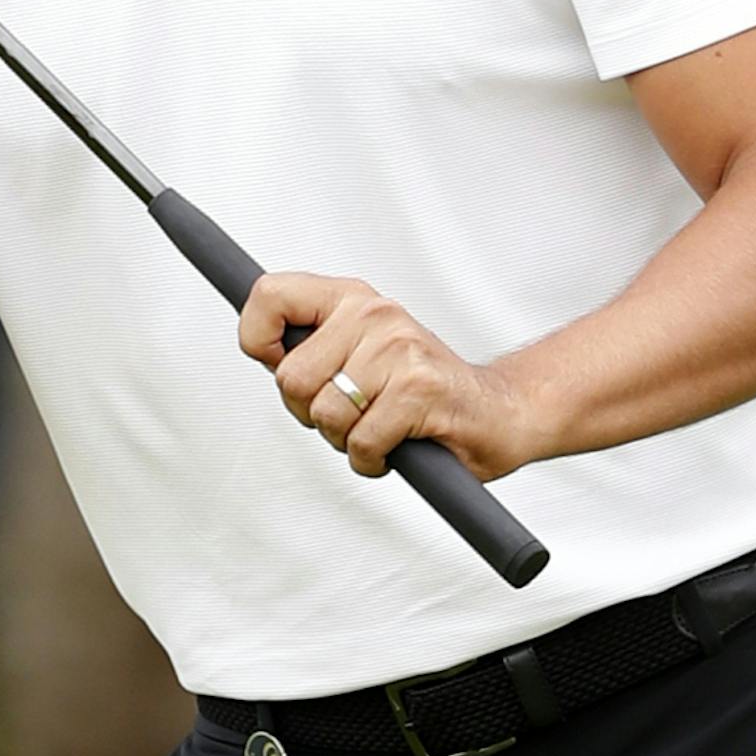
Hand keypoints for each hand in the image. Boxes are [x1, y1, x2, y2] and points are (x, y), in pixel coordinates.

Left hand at [238, 274, 531, 482]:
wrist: (497, 411)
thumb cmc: (419, 388)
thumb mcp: (358, 349)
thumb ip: (311, 346)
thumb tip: (261, 349)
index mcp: (351, 298)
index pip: (270, 295)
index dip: (257, 339)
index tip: (276, 364)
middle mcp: (373, 314)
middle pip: (290, 379)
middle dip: (309, 413)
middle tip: (348, 413)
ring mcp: (398, 349)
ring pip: (325, 415)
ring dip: (345, 439)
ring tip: (377, 427)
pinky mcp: (418, 389)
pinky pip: (361, 442)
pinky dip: (371, 460)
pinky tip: (395, 446)